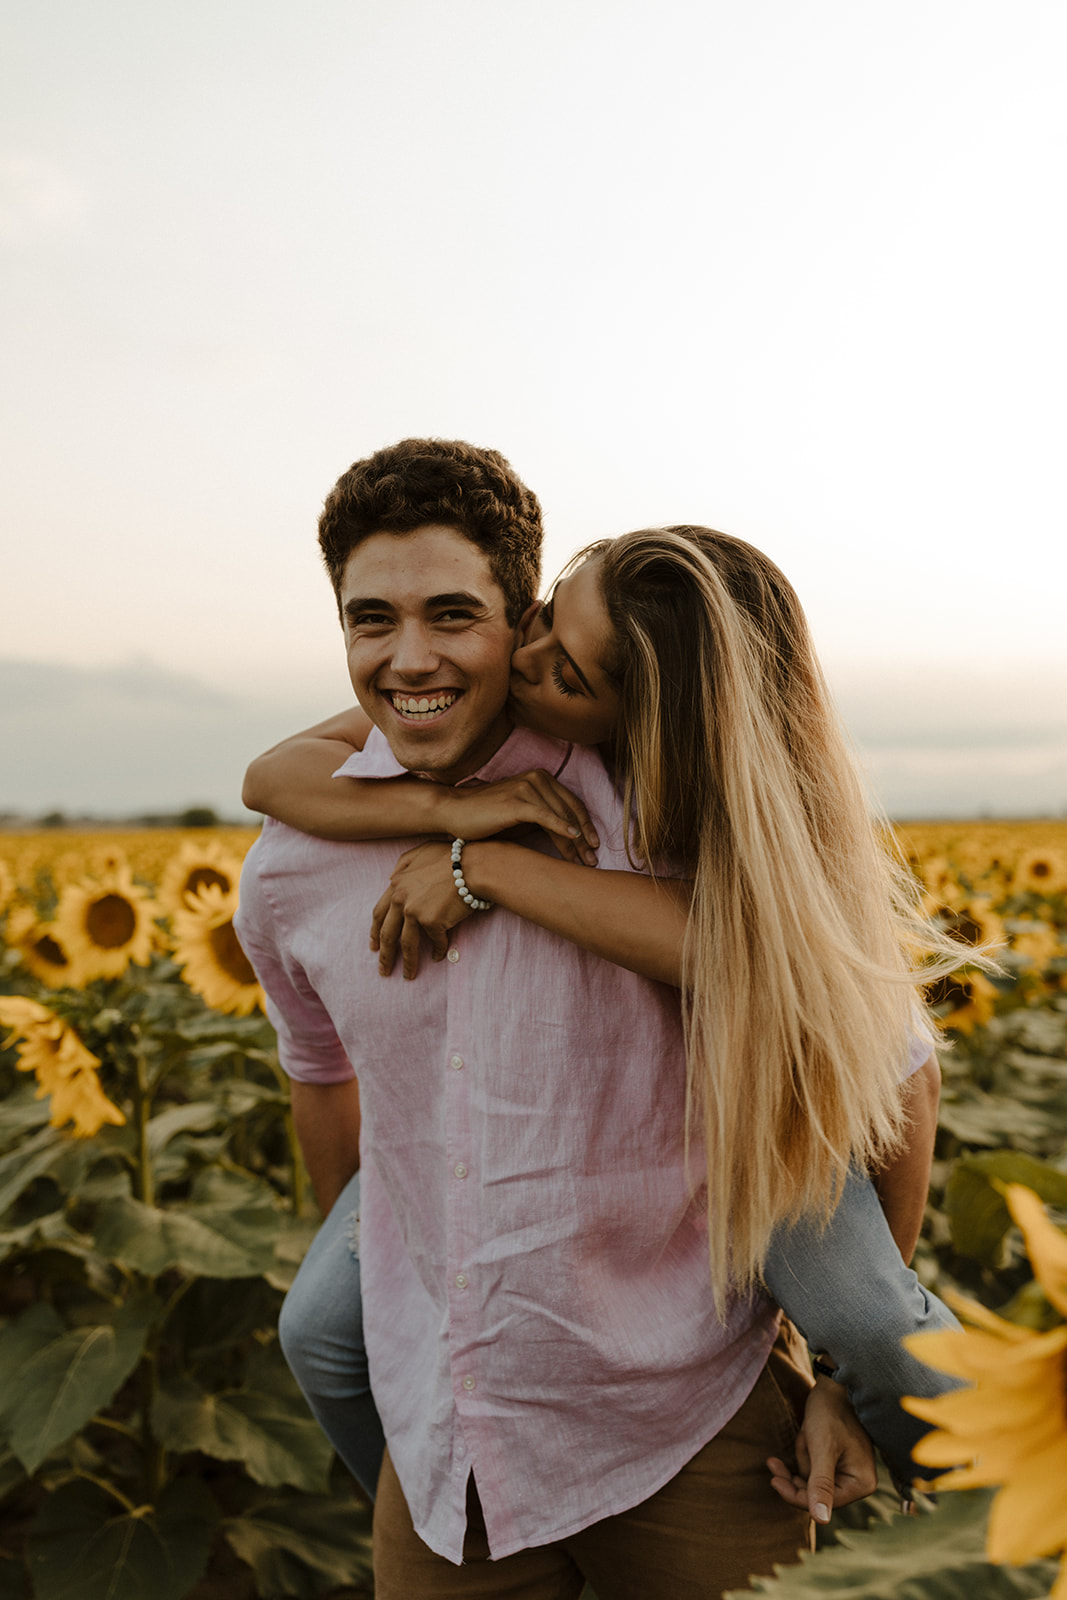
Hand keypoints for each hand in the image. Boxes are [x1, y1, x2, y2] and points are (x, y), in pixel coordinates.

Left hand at [370, 842, 473, 978]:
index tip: (374, 946)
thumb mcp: (422, 851)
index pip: (379, 913)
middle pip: (388, 934)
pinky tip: (438, 956)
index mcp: (396, 884)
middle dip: (385, 955)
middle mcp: (401, 899)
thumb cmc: (452, 856)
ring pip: (407, 944)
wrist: (472, 866)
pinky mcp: (431, 921)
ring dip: (408, 962)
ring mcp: (415, 911)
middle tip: (384, 970)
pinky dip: (437, 950)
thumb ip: (403, 863)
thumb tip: (391, 877)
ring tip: (409, 975)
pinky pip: (435, 942)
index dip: (376, 931)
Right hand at [438, 771, 598, 864]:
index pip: (572, 803)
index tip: (595, 845)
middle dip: (584, 838)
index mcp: (542, 778)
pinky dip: (561, 828)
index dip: (587, 825)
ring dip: (575, 841)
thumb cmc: (489, 817)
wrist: (456, 811)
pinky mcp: (516, 801)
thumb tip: (573, 837)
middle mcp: (537, 778)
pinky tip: (573, 839)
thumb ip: (547, 818)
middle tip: (593, 859)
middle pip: (570, 811)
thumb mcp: (523, 816)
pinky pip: (545, 816)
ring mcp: (527, 788)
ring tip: (583, 860)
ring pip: (560, 816)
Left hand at [767, 1373, 877, 1524]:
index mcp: (861, 1484)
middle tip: (776, 1460)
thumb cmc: (830, 1413)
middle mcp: (857, 1482)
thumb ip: (821, 1485)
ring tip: (806, 1433)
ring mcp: (846, 1472)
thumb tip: (820, 1521)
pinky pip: (811, 1467)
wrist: (832, 1385)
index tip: (773, 1479)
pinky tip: (803, 1435)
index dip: (796, 1494)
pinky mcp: (836, 1462)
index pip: (823, 1504)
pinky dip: (804, 1452)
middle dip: (801, 1467)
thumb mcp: (822, 1449)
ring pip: (810, 1478)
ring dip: (803, 1455)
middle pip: (815, 1493)